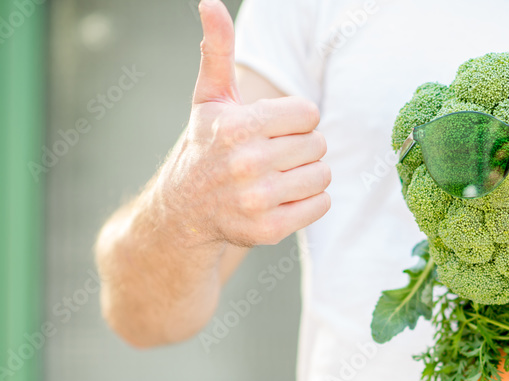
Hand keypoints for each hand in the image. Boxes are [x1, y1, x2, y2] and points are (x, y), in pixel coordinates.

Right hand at [157, 0, 330, 246]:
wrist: (184, 211)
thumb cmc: (206, 146)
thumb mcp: (210, 98)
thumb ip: (217, 51)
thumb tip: (210, 3)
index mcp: (238, 127)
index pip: (309, 114)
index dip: (295, 120)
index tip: (272, 129)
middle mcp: (247, 164)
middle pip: (318, 145)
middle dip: (302, 147)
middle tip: (274, 155)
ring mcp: (258, 200)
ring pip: (323, 175)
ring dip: (309, 174)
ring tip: (279, 175)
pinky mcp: (269, 230)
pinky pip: (321, 205)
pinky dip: (310, 202)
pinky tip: (282, 197)